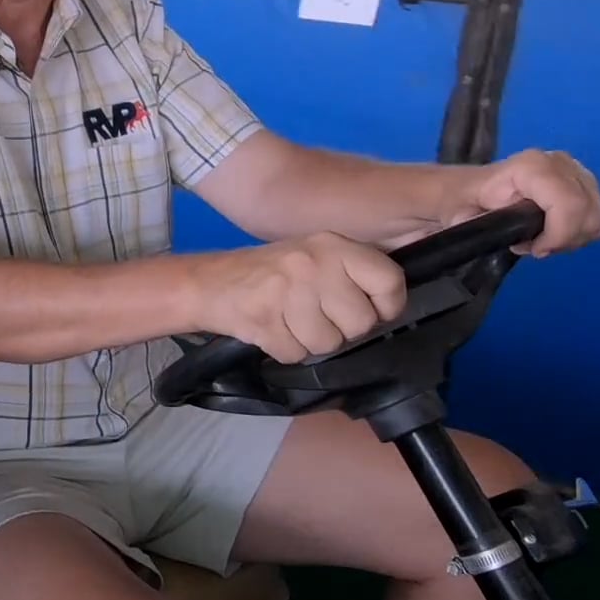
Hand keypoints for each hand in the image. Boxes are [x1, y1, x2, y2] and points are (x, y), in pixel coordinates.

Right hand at [195, 232, 408, 363]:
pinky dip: (286, 351)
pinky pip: (295, 354)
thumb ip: (352, 276)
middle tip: (318, 317)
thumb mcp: (316, 257)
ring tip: (292, 323)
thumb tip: (388, 311)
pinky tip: (273, 330)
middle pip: (360, 323)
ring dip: (311, 343)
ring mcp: (287, 290)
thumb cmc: (272, 273)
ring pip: (328, 344)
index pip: (389, 281)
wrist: (210, 283)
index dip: (387, 307)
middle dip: (342, 331)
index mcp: (334, 245)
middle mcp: (314, 263)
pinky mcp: (264, 318)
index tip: (372, 312)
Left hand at [453, 149, 599, 257]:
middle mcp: (559, 162)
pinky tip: (551, 232)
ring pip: (594, 218)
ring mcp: (574, 170)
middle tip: (534, 246)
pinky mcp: (582, 181)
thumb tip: (502, 234)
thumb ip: (476, 225)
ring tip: (539, 239)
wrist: (469, 189)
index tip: (535, 250)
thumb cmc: (463, 201)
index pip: (570, 205)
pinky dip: (577, 232)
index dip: (559, 236)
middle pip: (588, 214)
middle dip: (563, 240)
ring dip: (570, 238)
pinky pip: (595, 216)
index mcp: (532, 167)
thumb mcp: (461, 214)